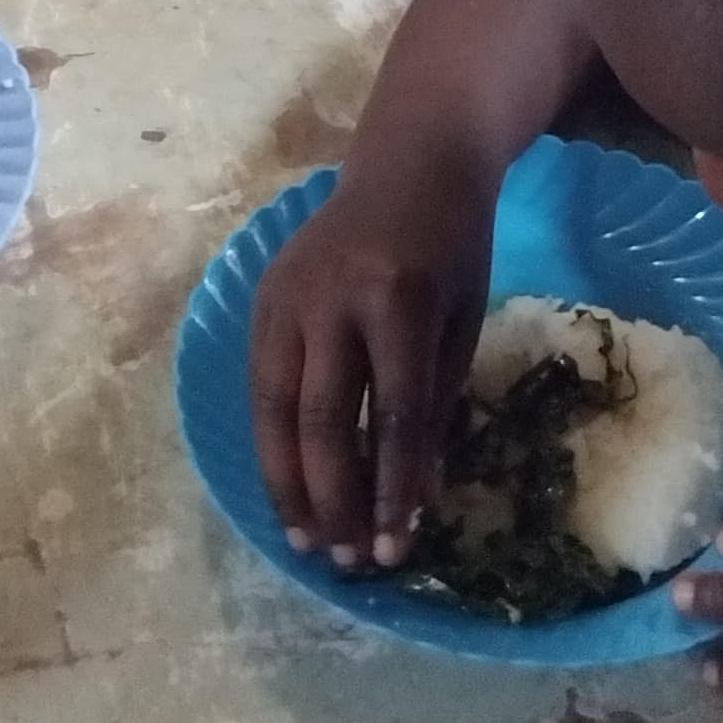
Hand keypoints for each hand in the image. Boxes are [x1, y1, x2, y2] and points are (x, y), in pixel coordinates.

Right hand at [249, 162, 496, 565]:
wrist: (411, 161)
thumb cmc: (453, 247)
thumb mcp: (461, 323)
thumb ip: (434, 406)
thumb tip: (415, 499)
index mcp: (397, 298)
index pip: (392, 413)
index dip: (392, 487)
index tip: (396, 550)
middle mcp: (332, 297)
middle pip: (322, 419)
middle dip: (334, 498)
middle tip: (348, 560)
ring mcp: (288, 294)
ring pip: (274, 408)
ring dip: (289, 483)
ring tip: (307, 541)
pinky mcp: (264, 297)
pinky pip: (260, 384)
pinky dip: (272, 442)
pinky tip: (287, 486)